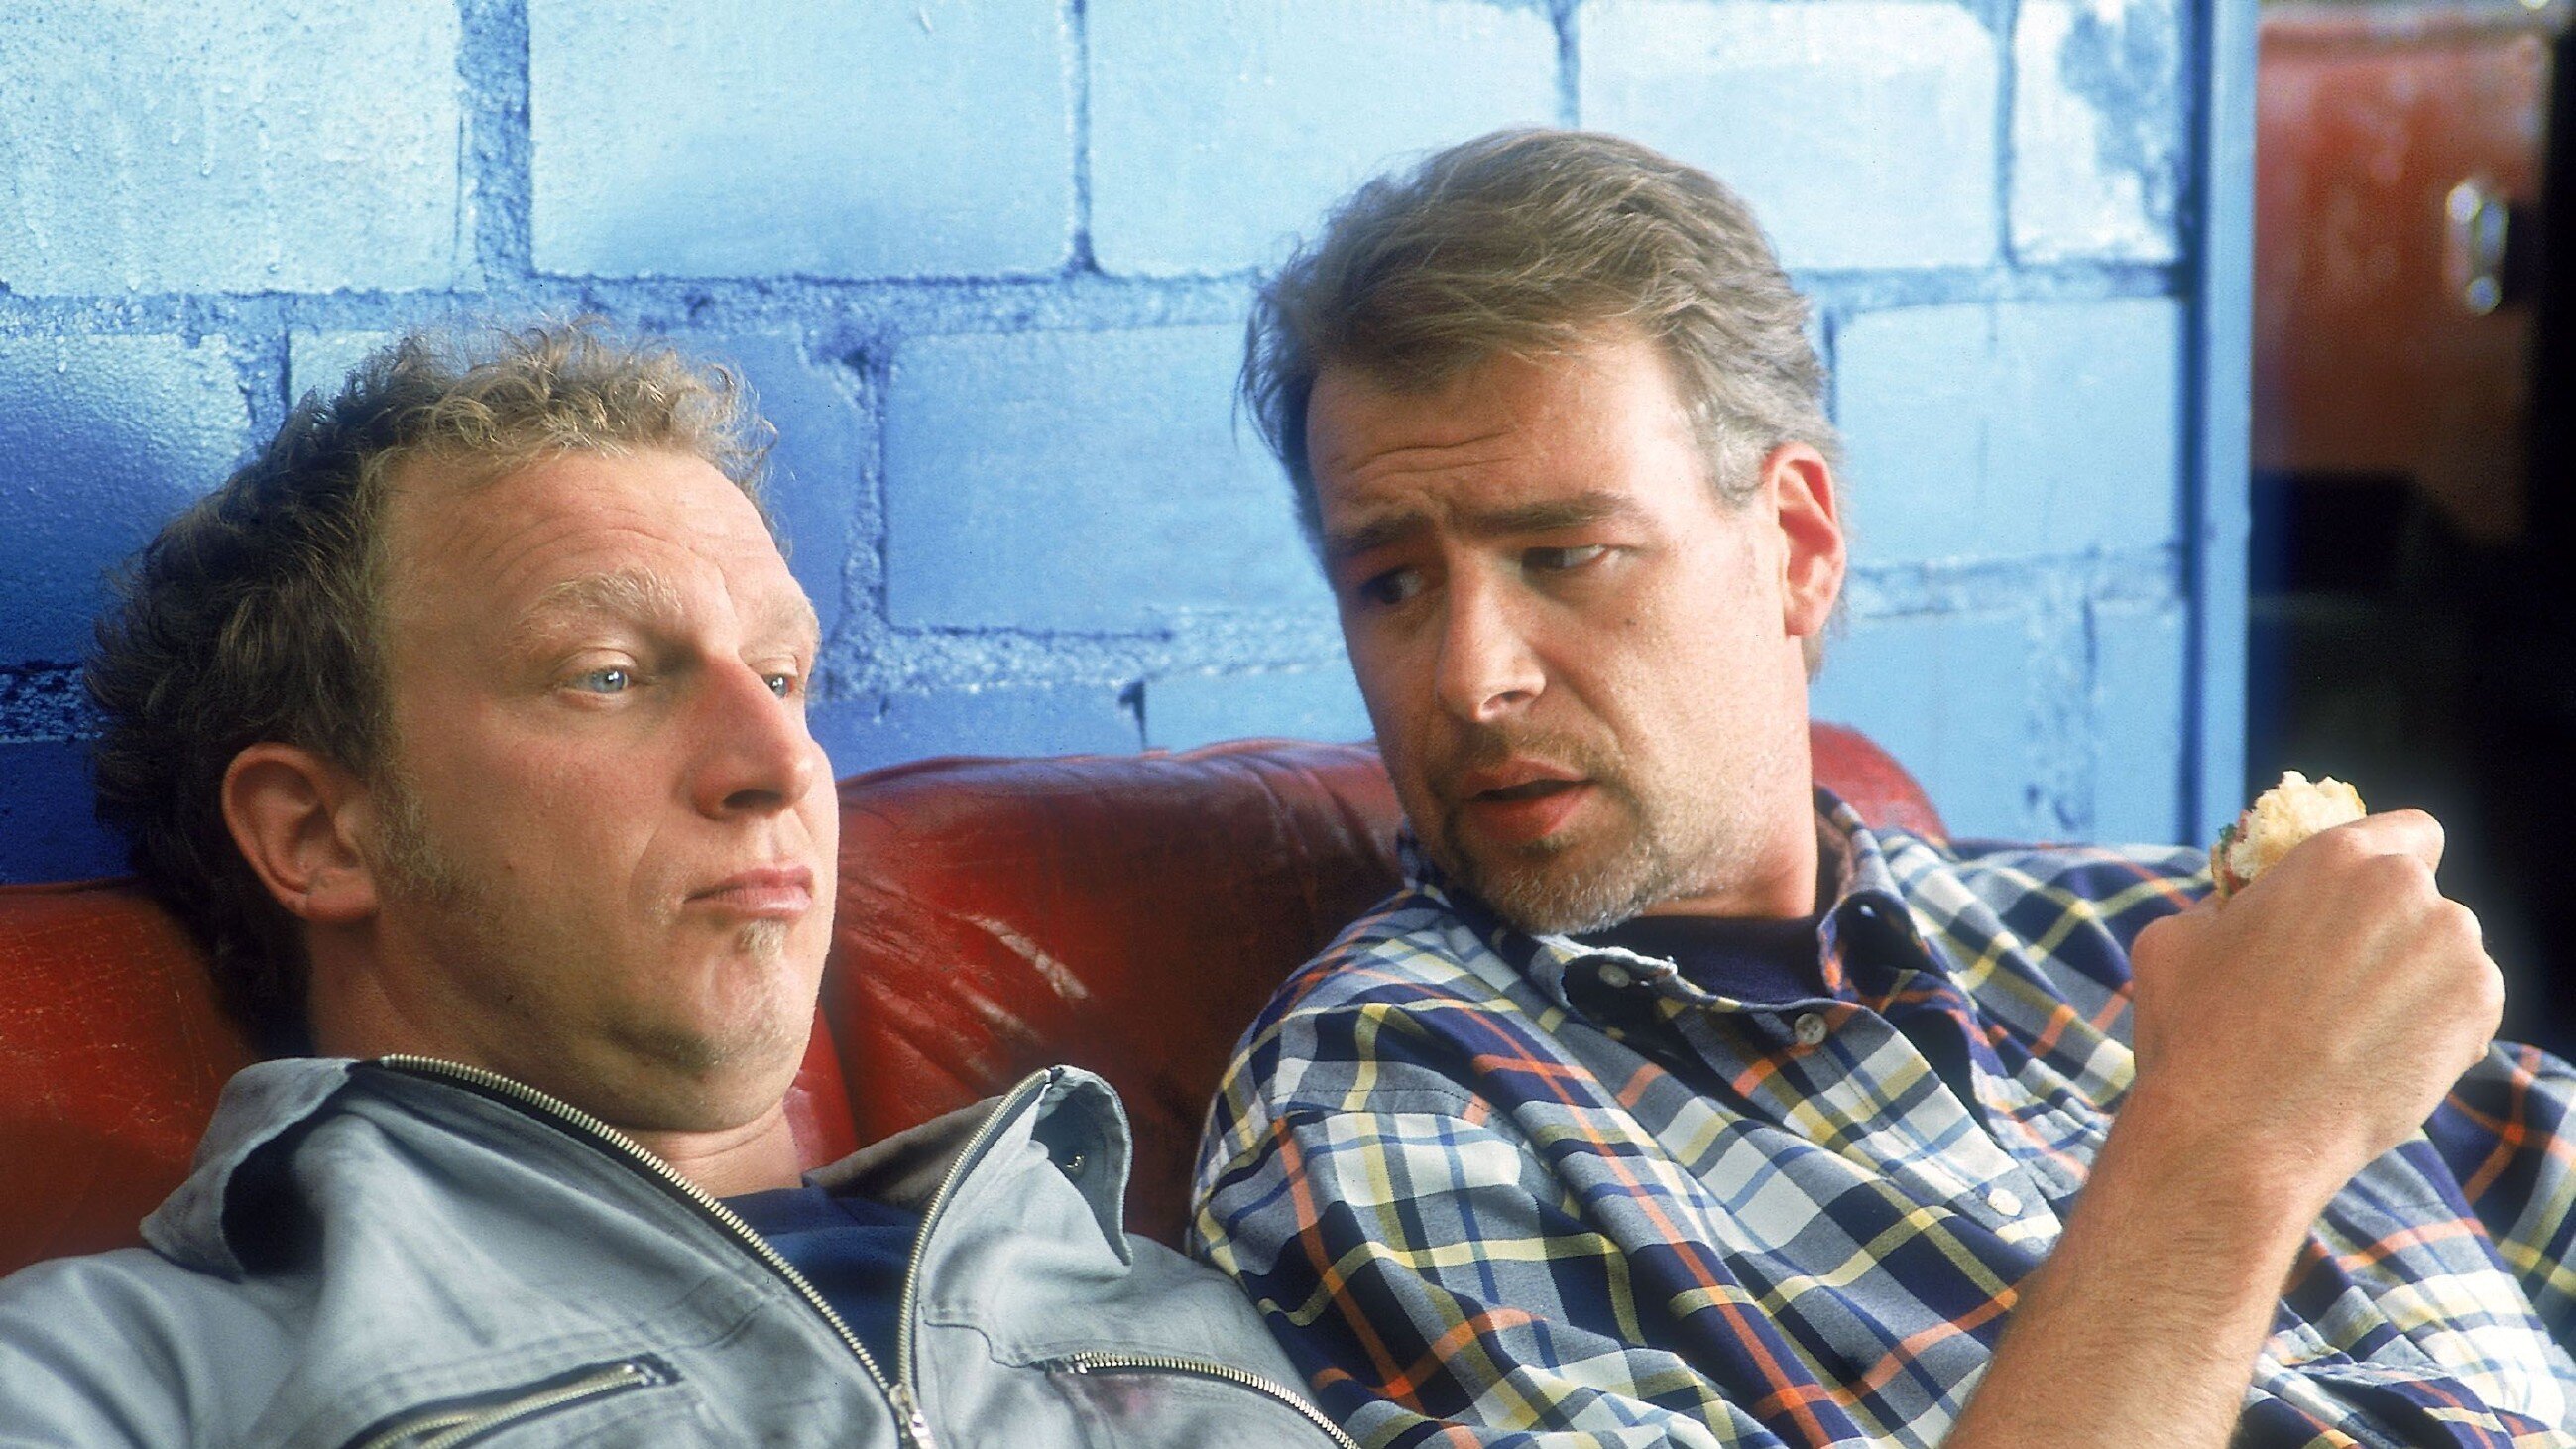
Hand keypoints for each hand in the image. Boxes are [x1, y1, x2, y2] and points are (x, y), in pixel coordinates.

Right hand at [2123, 811, 2500, 1212]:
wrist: (2240, 1133)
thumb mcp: (2174, 940)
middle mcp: (2405, 889)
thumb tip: (2243, 909)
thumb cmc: (2194, 1034)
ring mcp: (2453, 950)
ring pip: (2446, 951)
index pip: (2407, 830)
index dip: (2385, 863)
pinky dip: (2435, 1026)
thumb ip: (2227, 906)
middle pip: (2423, 896)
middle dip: (2391, 929)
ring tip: (2356, 1030)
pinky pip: (2465, 1004)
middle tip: (2342, 982)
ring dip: (2414, 977)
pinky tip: (2380, 1058)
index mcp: (2335, 856)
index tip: (2359, 902)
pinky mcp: (2478, 1011)